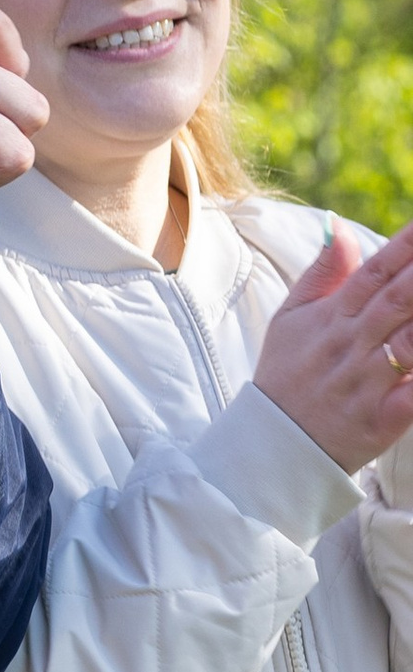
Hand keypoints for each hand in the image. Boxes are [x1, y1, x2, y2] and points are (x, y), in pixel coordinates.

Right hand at [255, 222, 412, 470]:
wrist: (273, 445)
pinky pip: (411, 397)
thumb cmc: (287, 375)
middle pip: (396, 300)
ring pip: (408, 344)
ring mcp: (365, 383)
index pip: (373, 272)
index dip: (403, 246)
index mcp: (331, 318)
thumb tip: (341, 226)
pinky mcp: (381, 421)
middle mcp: (350, 346)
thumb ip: (323, 273)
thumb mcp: (291, 318)